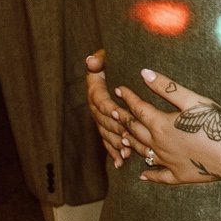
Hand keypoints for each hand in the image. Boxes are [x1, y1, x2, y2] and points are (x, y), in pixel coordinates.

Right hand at [85, 50, 133, 167]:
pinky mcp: (106, 128)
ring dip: (115, 145)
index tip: (118, 113)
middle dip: (116, 131)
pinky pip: (107, 142)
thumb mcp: (106, 57)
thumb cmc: (112, 62)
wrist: (110, 70)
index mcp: (95, 92)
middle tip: (128, 140)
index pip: (100, 102)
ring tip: (126, 154)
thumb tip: (91, 60)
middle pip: (104, 121)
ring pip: (106, 134)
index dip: (109, 108)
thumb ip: (99, 59)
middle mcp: (95, 108)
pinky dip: (113, 153)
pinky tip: (121, 163)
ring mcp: (100, 120)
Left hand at [111, 68, 220, 184]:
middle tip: (113, 112)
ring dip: (130, 143)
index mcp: (160, 124)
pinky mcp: (179, 175)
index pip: (138, 108)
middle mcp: (159, 145)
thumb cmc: (216, 122)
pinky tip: (142, 174)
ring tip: (122, 137)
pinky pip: (159, 176)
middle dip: (123, 120)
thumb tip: (144, 73)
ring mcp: (168, 162)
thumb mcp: (192, 100)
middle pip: (135, 131)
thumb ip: (166, 87)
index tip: (119, 89)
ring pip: (143, 152)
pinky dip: (149, 174)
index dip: (128, 97)